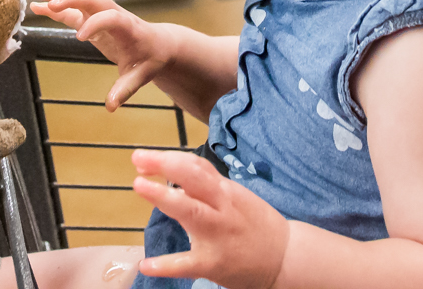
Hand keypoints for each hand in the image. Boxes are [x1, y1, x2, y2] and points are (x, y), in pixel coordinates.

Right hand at [30, 0, 175, 108]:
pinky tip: (40, 5)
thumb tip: (111, 106)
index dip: (96, 24)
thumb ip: (124, 89)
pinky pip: (75, 6)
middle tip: (52, 4)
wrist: (158, 43)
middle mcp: (114, 13)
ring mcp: (103, 13)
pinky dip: (58, 4)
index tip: (80, 37)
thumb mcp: (141, 75)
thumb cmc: (151, 58)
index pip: (111, 18)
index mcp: (128, 27)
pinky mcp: (94, 16)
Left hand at [132, 149, 288, 288]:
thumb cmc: (256, 224)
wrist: (285, 258)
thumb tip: (176, 172)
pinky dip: (166, 265)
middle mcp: (222, 208)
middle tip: (137, 158)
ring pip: (191, 211)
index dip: (169, 158)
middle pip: (194, 179)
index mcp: (226, 191)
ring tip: (140, 185)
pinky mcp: (212, 263)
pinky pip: (187, 264)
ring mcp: (217, 235)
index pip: (196, 167)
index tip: (143, 157)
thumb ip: (207, 185)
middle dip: (165, 165)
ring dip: (164, 197)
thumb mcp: (235, 197)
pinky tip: (146, 265)